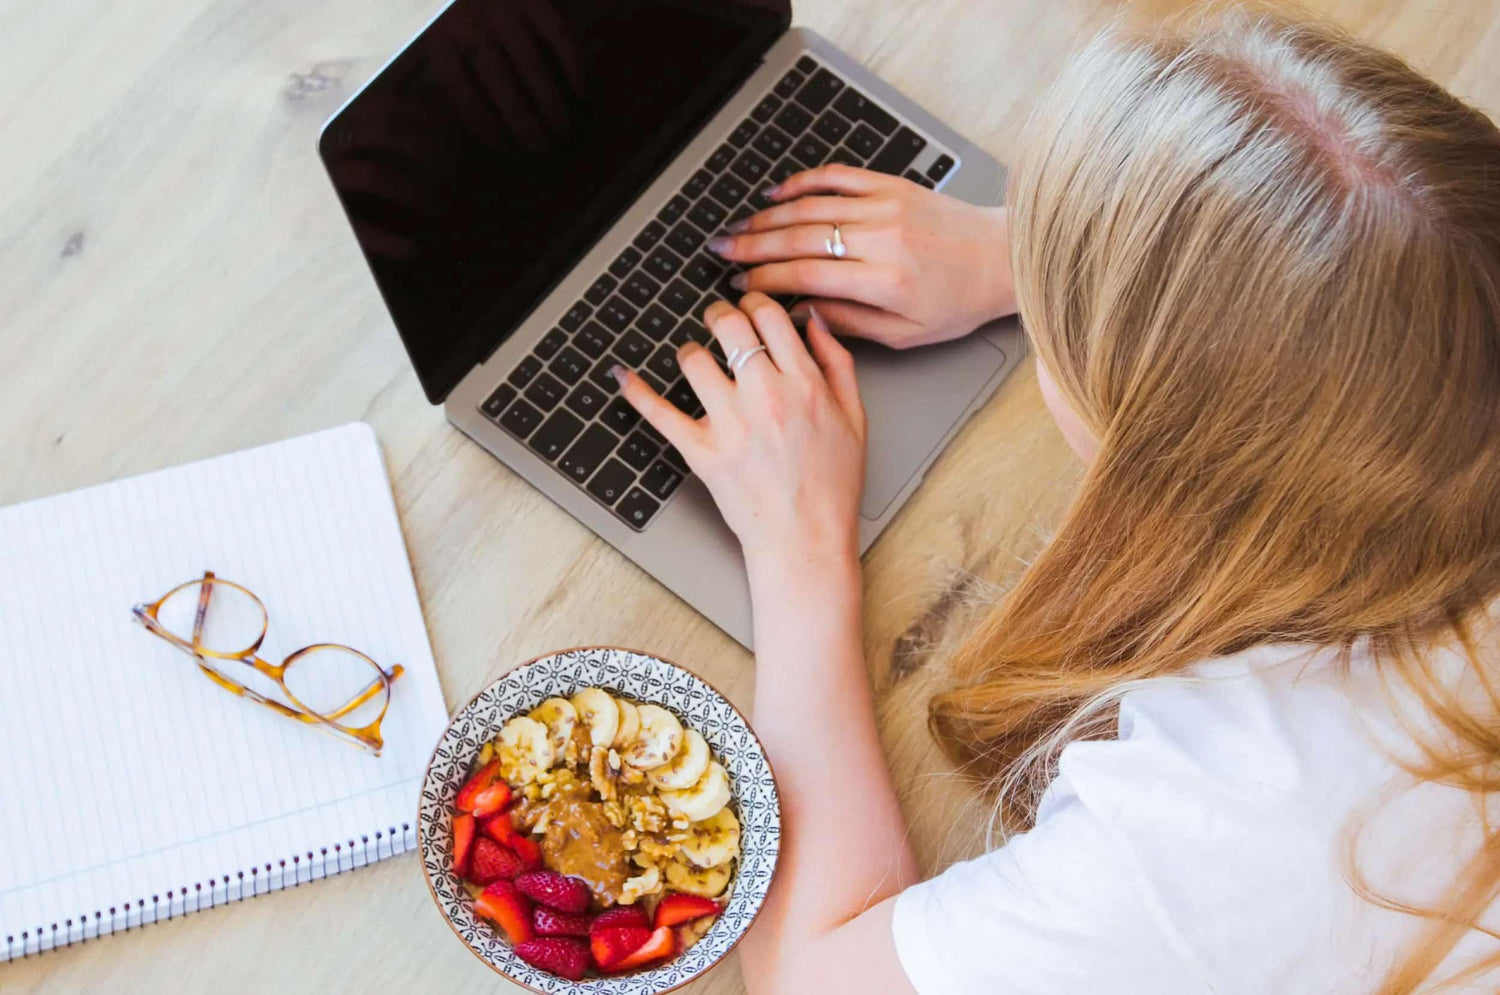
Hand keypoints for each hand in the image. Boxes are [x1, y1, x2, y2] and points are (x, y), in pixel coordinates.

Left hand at [615, 295, 866, 567]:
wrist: (806, 539)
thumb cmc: (831, 485)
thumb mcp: (855, 418)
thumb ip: (838, 363)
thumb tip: (813, 321)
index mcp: (804, 384)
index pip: (770, 316)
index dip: (756, 303)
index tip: (751, 308)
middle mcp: (765, 396)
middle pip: (729, 325)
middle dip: (719, 314)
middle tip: (717, 320)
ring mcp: (730, 424)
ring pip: (694, 359)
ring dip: (691, 352)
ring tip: (695, 359)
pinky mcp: (701, 451)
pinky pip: (660, 413)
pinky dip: (637, 391)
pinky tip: (623, 376)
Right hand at [708, 165, 1016, 348]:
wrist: (1001, 257)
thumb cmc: (958, 302)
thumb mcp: (906, 334)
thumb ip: (850, 324)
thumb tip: (802, 312)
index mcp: (885, 281)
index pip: (807, 275)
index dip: (766, 280)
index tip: (741, 287)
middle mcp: (882, 238)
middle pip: (800, 237)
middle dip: (753, 245)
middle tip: (720, 251)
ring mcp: (885, 206)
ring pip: (811, 206)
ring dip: (767, 216)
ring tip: (737, 227)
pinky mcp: (892, 185)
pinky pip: (837, 177)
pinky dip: (802, 183)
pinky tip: (776, 193)